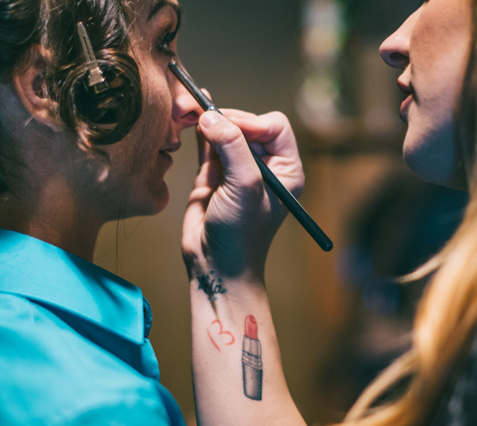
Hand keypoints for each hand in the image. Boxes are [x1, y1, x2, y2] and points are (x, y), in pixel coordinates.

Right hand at [182, 109, 304, 282]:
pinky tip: (191, 114)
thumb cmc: (241, 233)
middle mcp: (265, 166)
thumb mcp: (245, 186)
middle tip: (203, 117)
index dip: (252, 122)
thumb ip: (232, 147)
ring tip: (190, 110)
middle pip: (247, 124)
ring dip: (210, 120)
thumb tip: (209, 115)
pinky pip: (209, 143)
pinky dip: (200, 129)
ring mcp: (238, 169)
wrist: (216, 264)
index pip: (275, 126)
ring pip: (226, 130)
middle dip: (227, 119)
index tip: (231, 129)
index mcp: (286, 169)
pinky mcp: (214, 174)